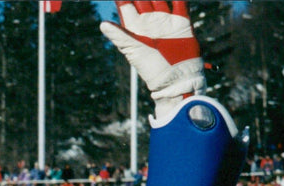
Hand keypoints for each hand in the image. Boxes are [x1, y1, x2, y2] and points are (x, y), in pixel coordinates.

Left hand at [100, 1, 204, 117]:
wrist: (176, 79)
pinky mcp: (181, 22)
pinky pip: (180, 2)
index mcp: (136, 27)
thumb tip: (102, 24)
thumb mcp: (134, 51)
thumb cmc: (152, 68)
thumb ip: (120, 36)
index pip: (126, 4)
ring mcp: (165, 20)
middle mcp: (150, 21)